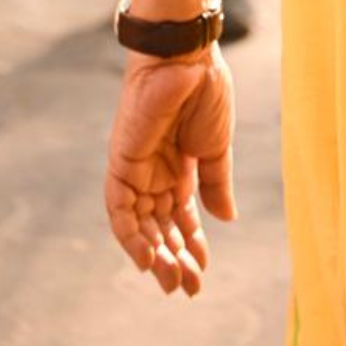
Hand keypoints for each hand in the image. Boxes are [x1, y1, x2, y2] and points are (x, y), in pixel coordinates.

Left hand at [105, 47, 237, 295]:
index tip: (204, 269)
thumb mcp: (217, 146)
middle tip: (189, 287)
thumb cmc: (206, 92)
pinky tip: (147, 258)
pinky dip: (130, 236)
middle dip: (175, 258)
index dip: (192, 243)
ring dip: (155, 255)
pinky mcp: (121, 164)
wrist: (187, 59)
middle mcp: (156, 172)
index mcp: (181, 166)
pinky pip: (119, 209)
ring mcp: (137, 169)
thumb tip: (225, 219)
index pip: (181, 215)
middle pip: (160, 226)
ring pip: (140, 225)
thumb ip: (217, 182)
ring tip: (174, 280)